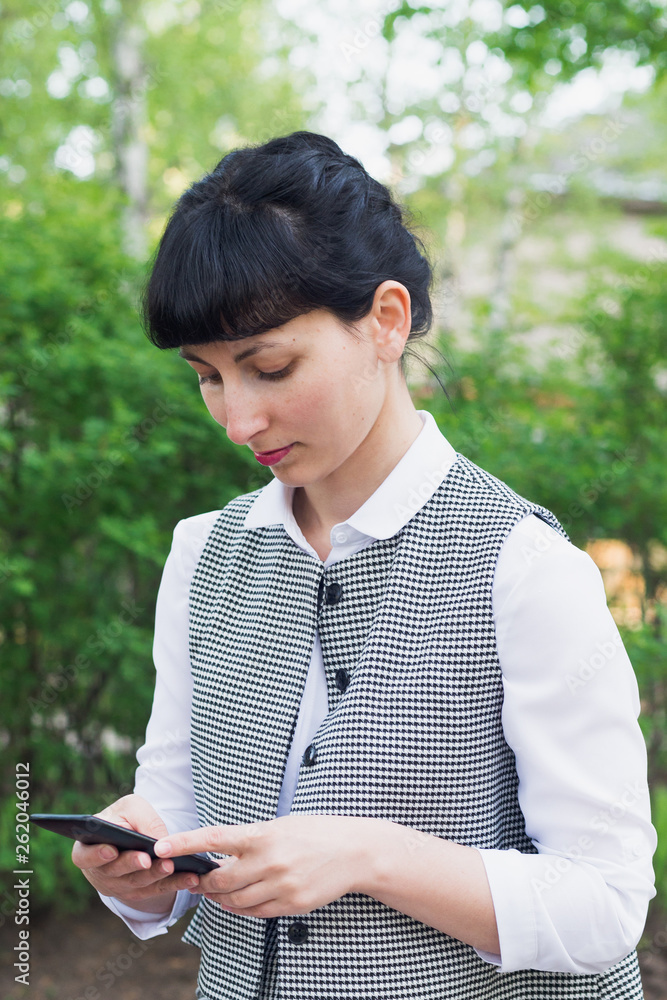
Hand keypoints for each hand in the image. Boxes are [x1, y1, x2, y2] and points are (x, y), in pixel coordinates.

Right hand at [71, 794, 199, 911]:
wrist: (133, 832)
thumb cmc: (126, 818)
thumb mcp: (132, 808)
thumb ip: (142, 820)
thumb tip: (159, 841)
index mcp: (87, 849)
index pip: (84, 856)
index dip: (96, 855)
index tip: (111, 851)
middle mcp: (100, 873)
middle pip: (115, 873)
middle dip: (132, 865)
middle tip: (146, 860)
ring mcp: (119, 887)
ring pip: (138, 884)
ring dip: (155, 876)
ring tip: (172, 866)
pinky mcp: (139, 893)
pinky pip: (157, 890)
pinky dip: (174, 884)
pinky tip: (191, 878)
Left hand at [153, 813, 381, 918]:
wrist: (354, 851)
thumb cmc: (314, 833)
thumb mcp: (280, 826)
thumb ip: (250, 841)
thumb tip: (221, 859)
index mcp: (264, 834)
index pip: (215, 838)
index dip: (185, 843)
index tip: (162, 847)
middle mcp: (270, 861)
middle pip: (220, 882)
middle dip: (205, 883)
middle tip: (199, 879)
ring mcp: (281, 886)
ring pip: (235, 902)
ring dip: (222, 898)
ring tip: (221, 890)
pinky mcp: (291, 905)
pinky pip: (256, 913)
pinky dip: (243, 908)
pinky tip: (243, 899)